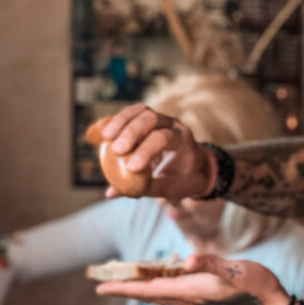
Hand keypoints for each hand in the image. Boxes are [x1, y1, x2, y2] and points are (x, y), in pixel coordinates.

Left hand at [95, 253, 290, 304]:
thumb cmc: (255, 287)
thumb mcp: (234, 271)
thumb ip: (211, 264)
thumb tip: (187, 262)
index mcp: (191, 290)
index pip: (149, 290)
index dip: (124, 288)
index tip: (100, 288)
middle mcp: (189, 296)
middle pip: (149, 293)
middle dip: (125, 288)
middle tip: (101, 284)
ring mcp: (197, 297)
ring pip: (159, 292)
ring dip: (139, 287)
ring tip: (122, 280)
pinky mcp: (205, 295)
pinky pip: (173, 290)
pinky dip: (158, 284)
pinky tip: (156, 278)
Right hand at [99, 104, 213, 200]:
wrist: (198, 165)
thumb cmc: (184, 179)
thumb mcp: (170, 188)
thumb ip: (143, 188)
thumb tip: (111, 193)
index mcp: (184, 142)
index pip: (163, 139)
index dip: (145, 151)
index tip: (131, 167)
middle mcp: (174, 125)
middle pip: (151, 119)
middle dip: (131, 133)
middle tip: (115, 150)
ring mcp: (163, 119)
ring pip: (141, 111)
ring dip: (121, 122)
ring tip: (105, 137)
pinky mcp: (151, 118)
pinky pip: (134, 113)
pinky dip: (119, 120)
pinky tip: (105, 131)